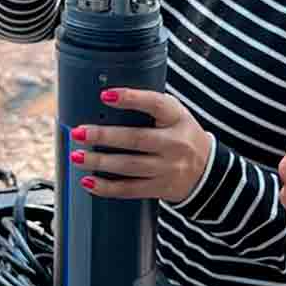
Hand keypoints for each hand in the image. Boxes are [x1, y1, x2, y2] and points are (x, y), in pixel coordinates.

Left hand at [70, 89, 212, 202]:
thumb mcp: (176, 115)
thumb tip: (107, 99)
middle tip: (78, 132)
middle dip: (104, 136)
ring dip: (99, 162)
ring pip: (129, 166)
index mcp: (177, 118)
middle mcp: (174, 143)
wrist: (208, 172)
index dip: (131, 99)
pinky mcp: (160, 188)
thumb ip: (150, 107)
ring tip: (77, 156)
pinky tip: (88, 182)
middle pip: (136, 139)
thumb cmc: (182, 135)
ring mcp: (168, 168)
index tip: (105, 96)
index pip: (156, 104)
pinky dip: (107, 187)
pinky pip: (130, 189)